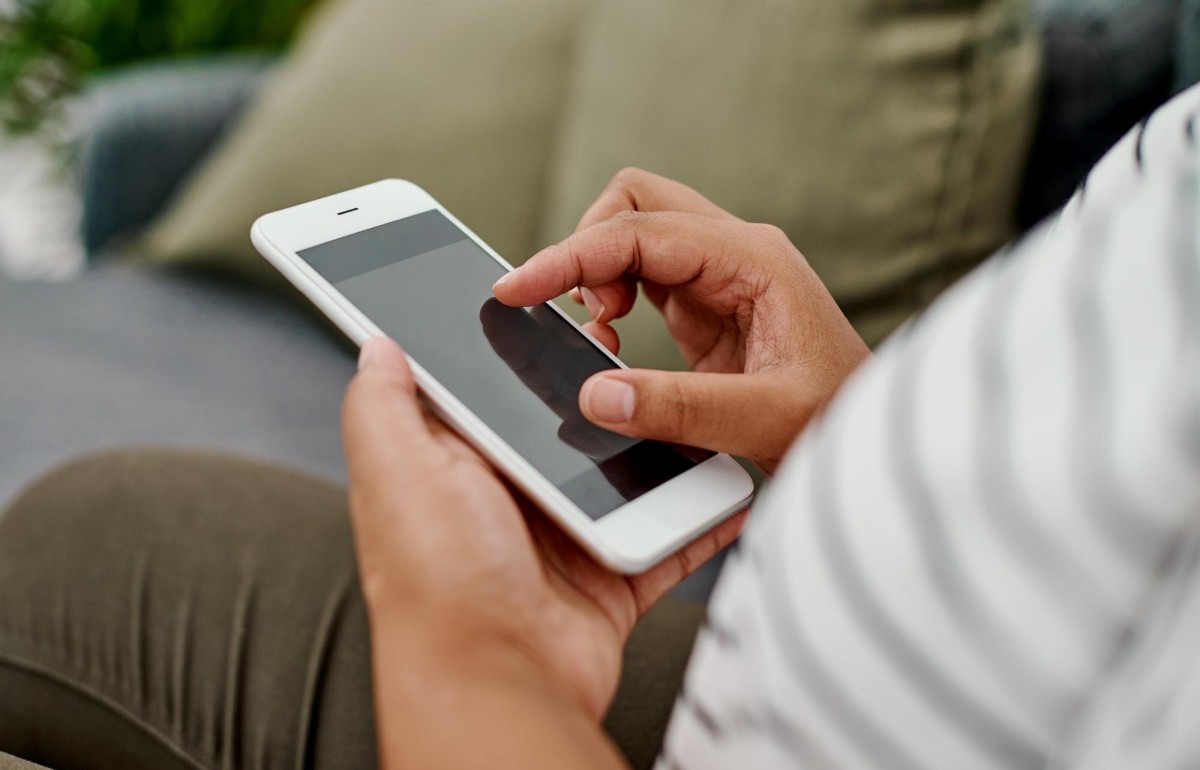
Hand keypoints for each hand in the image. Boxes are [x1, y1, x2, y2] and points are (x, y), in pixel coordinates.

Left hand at [343, 337, 745, 765]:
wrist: (499, 678)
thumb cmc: (437, 580)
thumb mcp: (396, 469)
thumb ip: (382, 403)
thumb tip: (376, 348)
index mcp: (453, 471)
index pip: (488, 399)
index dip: (518, 361)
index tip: (557, 322)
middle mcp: (505, 504)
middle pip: (564, 434)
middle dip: (602, 403)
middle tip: (636, 364)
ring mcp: (560, 543)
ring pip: (621, 481)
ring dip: (657, 454)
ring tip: (691, 414)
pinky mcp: (606, 579)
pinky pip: (662, 540)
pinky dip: (695, 518)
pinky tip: (718, 490)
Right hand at [494, 168, 869, 472]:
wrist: (867, 437)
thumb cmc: (838, 420)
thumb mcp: (764, 420)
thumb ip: (678, 409)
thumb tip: (594, 396)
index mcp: (755, 259)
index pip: (641, 231)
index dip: (570, 256)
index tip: (517, 288)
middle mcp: (736, 252)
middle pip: (636, 203)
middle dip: (587, 248)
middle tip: (584, 317)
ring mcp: (721, 274)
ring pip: (635, 233)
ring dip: (599, 274)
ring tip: (601, 334)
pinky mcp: (707, 303)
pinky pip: (642, 275)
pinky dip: (612, 297)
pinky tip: (612, 343)